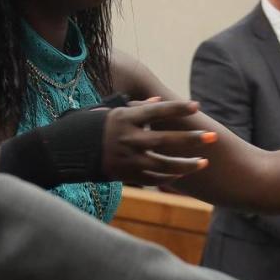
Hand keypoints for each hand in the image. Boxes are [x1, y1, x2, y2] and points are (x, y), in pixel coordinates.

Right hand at [101, 98, 216, 185]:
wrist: (67, 152)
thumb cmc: (90, 126)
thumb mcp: (110, 111)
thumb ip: (136, 108)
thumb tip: (159, 101)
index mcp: (124, 119)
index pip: (156, 111)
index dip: (177, 108)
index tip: (196, 106)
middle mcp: (128, 139)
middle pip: (166, 140)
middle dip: (191, 139)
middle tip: (212, 137)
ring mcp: (128, 159)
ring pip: (164, 165)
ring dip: (187, 165)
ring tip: (205, 163)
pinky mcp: (126, 175)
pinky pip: (153, 178)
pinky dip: (169, 177)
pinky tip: (183, 174)